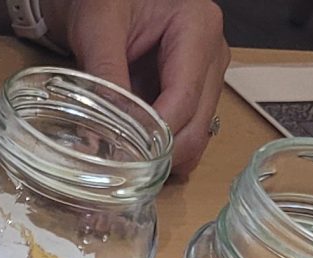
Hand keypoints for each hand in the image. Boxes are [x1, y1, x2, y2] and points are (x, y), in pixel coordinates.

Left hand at [48, 0, 227, 175]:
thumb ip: (104, 76)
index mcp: (199, 27)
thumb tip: (99, 134)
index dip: (154, 138)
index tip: (123, 161)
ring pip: (195, 136)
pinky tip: (135, 150)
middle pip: (196, 125)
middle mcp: (213, 54)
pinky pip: (185, 133)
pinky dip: (162, 150)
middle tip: (121, 175)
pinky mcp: (196, 92)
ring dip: (161, 157)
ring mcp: (208, 76)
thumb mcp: (98, 27)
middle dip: (161, 156)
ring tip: (125, 162)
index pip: (184, 100)